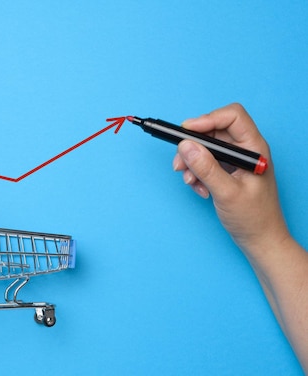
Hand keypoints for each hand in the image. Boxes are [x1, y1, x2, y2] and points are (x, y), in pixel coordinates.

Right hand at [172, 103, 289, 256]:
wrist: (260, 239)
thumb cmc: (253, 218)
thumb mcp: (226, 193)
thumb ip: (206, 168)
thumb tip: (185, 146)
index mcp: (254, 148)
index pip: (232, 117)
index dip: (207, 119)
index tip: (185, 132)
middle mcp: (245, 150)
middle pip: (213, 131)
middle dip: (193, 146)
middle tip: (180, 163)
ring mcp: (235, 160)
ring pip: (205, 147)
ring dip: (191, 163)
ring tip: (189, 181)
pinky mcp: (227, 170)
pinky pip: (205, 162)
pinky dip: (196, 173)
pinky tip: (199, 189)